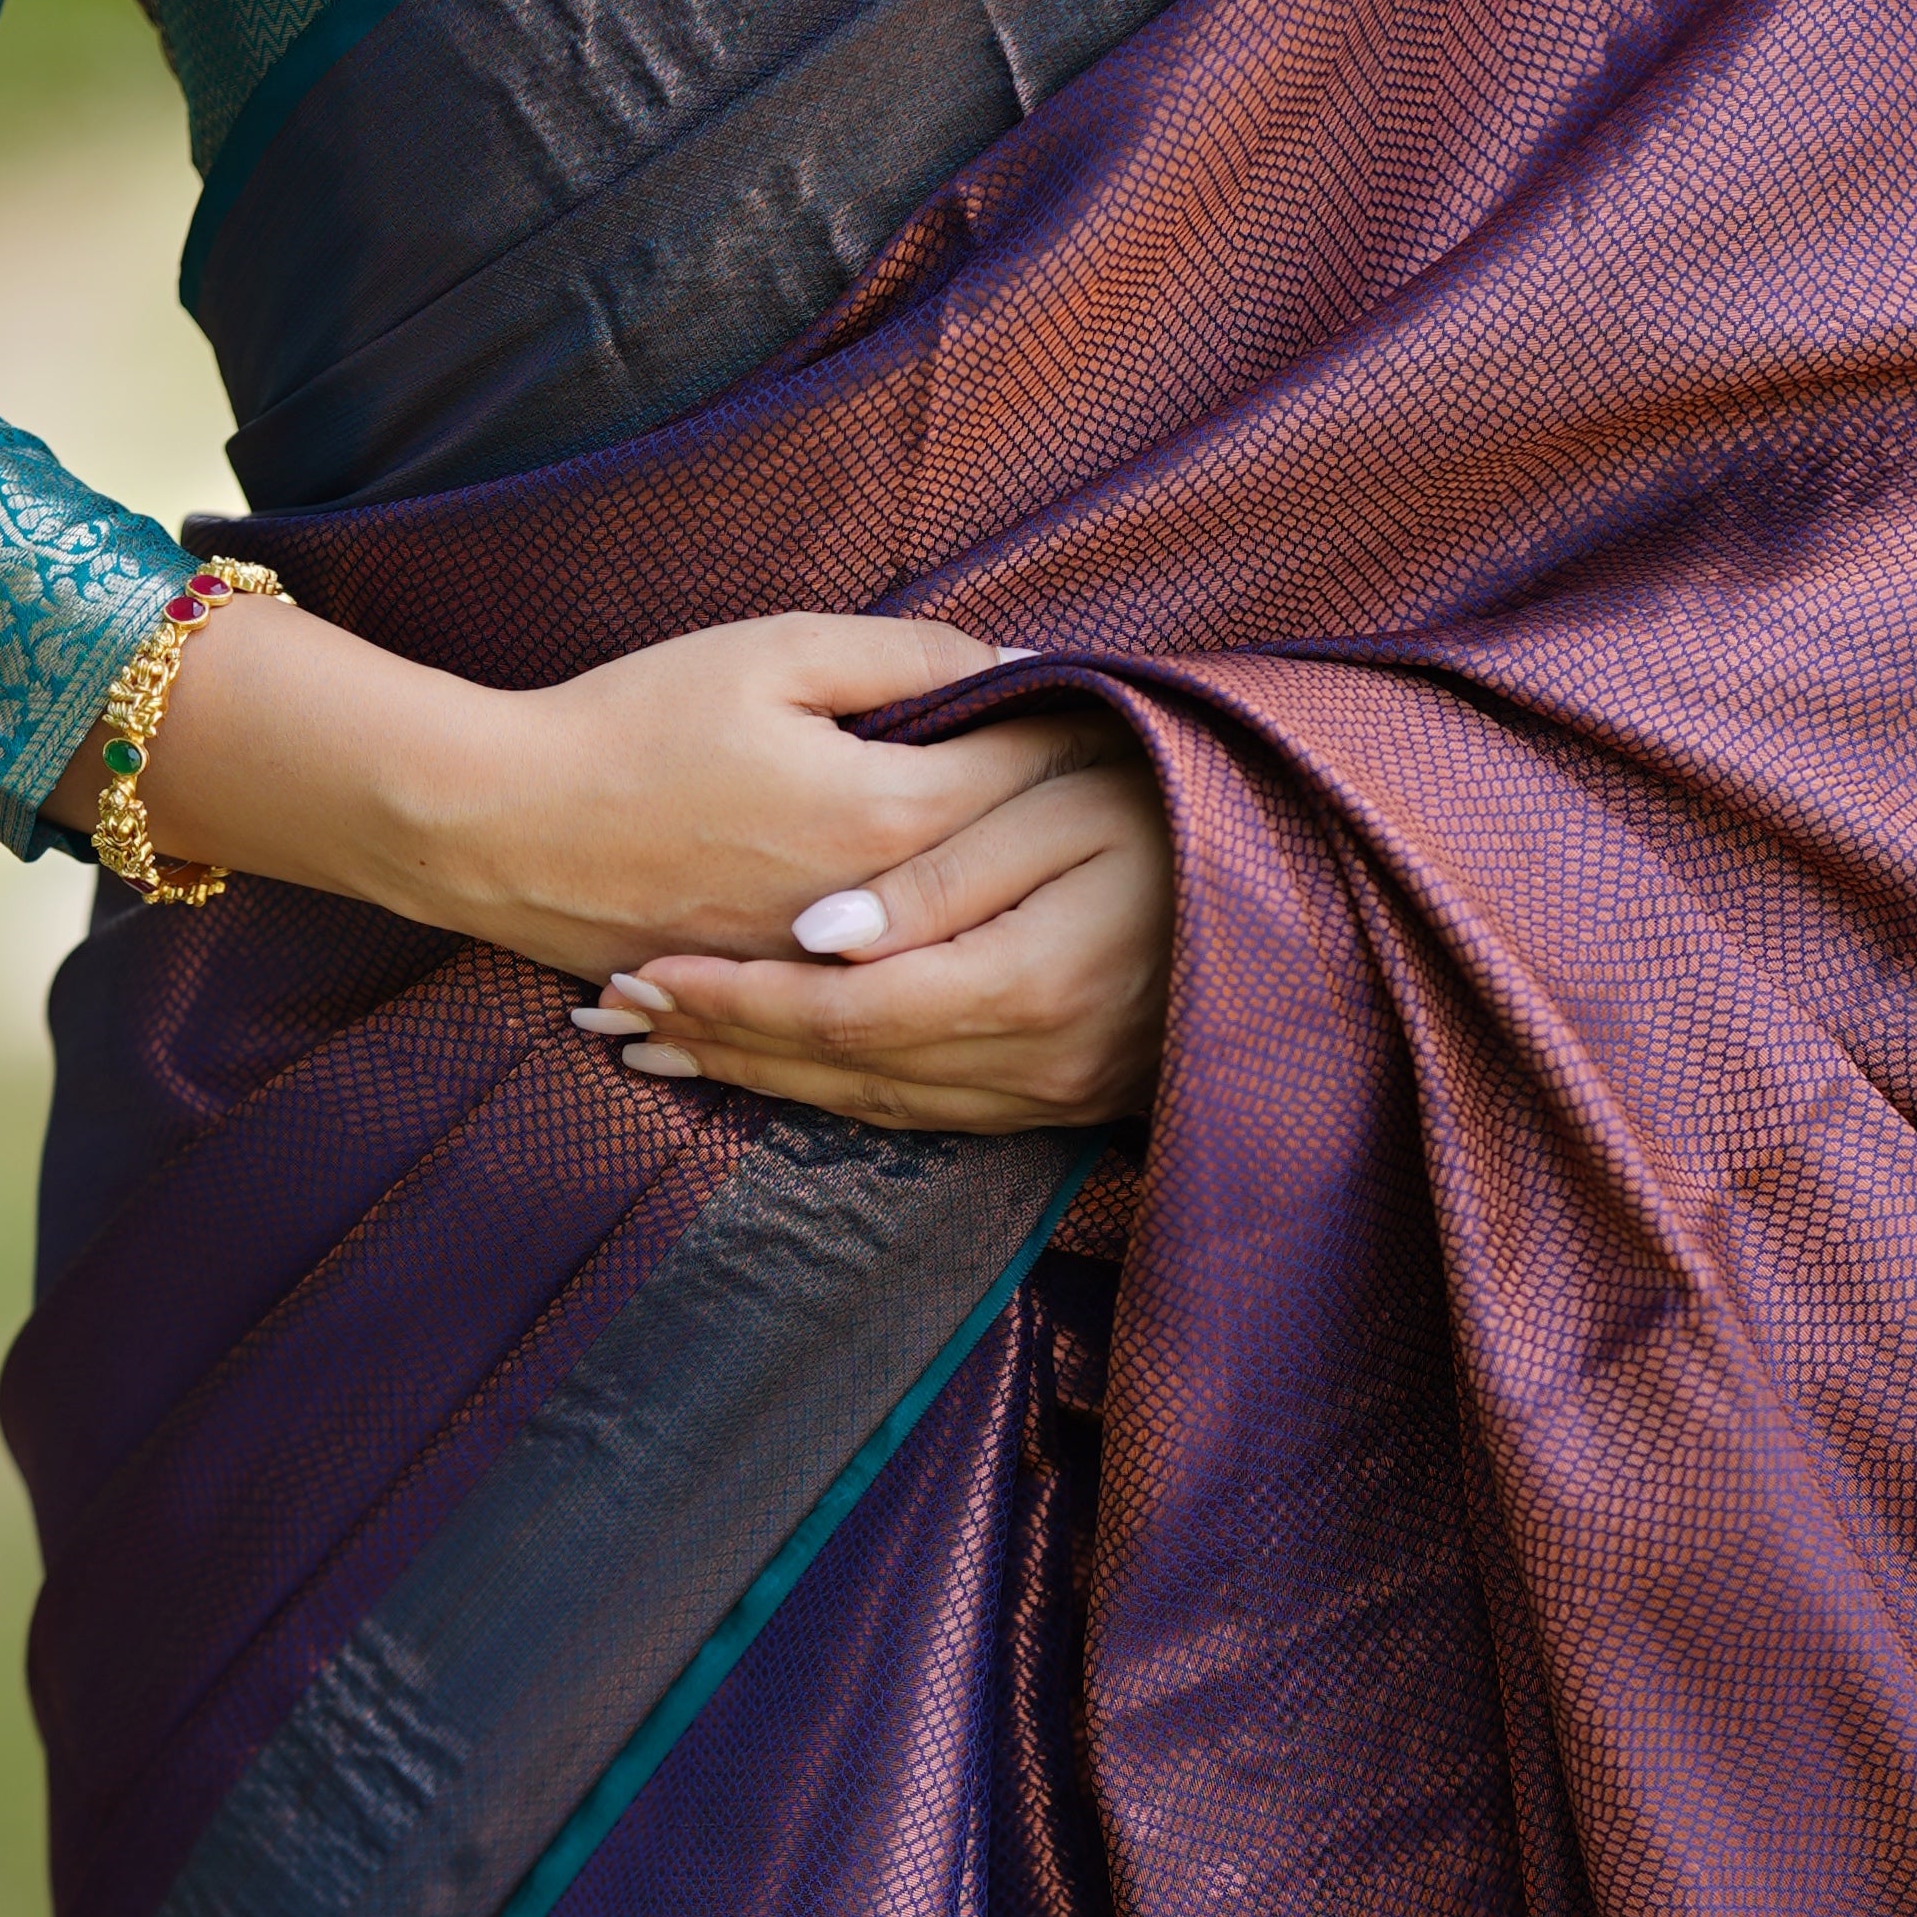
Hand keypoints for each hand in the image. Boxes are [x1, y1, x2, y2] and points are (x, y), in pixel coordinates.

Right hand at [48, 599, 1084, 986]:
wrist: (496, 823)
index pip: (1027, 782)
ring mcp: (819, 972)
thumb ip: (901, 658)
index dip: (1078, 743)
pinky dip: (919, 966)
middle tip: (1115, 795)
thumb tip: (1007, 665)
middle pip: (1007, 880)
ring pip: (950, 951)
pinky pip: (874, 995)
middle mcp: (868, 914)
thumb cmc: (629, 721)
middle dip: (1060, 834)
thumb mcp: (770, 653)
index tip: (1115, 715)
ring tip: (1051, 870)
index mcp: (880, 815)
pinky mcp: (772, 1000)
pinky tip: (948, 943)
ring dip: (1003, 909)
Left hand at [574, 729, 1171, 1132]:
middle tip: (621, 1014)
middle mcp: (1038, 1063)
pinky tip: (777, 1071)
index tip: (645, 969)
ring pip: (878, 1103)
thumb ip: (942, 873)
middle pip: (844, 1071)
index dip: (736, 999)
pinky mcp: (1066, 1101)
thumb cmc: (1172, 802)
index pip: (840, 1011)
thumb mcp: (1063, 805)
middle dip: (726, 1042)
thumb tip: (822, 940)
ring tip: (665, 1043)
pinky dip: (835, 1093)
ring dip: (766, 1077)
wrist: (1296, 872)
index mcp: (1026, 984)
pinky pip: (926, 1114)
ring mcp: (1057, 1095)